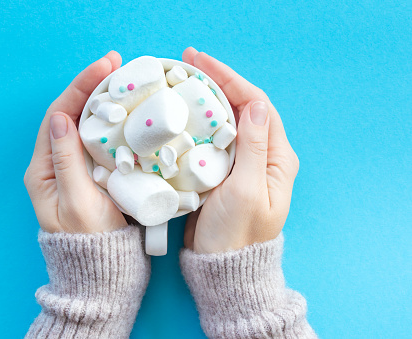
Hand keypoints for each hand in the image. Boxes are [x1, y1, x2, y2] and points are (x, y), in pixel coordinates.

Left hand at [24, 51, 127, 233]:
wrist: (105, 271)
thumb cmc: (90, 241)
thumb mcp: (76, 201)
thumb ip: (67, 161)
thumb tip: (60, 118)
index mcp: (44, 169)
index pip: (59, 116)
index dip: (79, 88)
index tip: (103, 67)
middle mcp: (57, 164)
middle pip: (72, 115)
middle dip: (93, 88)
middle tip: (118, 65)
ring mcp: (77, 168)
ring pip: (88, 126)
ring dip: (105, 102)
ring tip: (125, 81)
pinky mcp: (96, 175)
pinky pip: (103, 142)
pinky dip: (116, 124)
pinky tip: (130, 112)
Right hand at [182, 47, 299, 252]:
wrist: (222, 268)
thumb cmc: (237, 235)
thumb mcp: (247, 190)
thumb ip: (254, 148)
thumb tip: (256, 105)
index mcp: (276, 159)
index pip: (257, 106)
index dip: (231, 80)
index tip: (203, 62)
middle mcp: (262, 157)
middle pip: (241, 108)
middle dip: (217, 83)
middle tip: (187, 63)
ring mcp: (241, 164)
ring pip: (224, 122)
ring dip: (205, 100)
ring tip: (181, 81)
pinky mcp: (221, 173)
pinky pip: (210, 140)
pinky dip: (196, 123)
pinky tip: (180, 114)